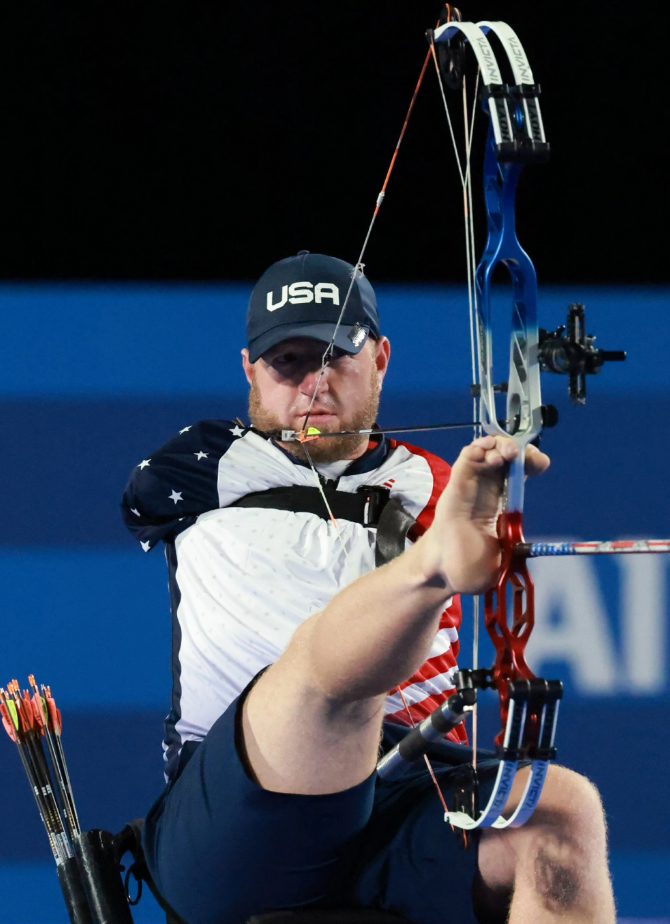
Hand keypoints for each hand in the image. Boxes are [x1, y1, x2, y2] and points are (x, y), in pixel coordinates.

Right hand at [424, 436, 549, 593]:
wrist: (445, 572)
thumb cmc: (470, 564)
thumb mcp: (505, 558)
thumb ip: (519, 549)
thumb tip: (533, 549)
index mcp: (502, 501)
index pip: (519, 470)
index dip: (531, 461)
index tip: (540, 464)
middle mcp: (487, 488)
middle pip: (504, 455)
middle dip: (517, 448)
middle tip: (520, 455)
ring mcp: (470, 485)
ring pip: (485, 452)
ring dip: (498, 445)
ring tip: (505, 454)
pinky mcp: (455, 486)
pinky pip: (465, 460)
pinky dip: (476, 449)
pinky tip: (485, 448)